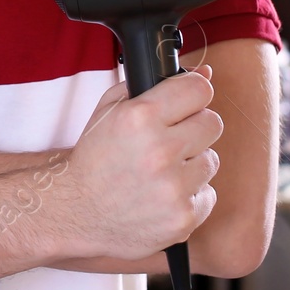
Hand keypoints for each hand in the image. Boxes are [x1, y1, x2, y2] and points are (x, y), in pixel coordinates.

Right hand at [57, 64, 221, 261]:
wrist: (76, 211)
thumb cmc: (95, 158)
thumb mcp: (110, 110)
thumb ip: (154, 85)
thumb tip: (205, 72)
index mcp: (140, 117)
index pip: (200, 90)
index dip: (193, 94)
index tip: (186, 103)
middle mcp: (160, 151)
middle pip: (212, 123)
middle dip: (194, 128)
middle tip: (171, 139)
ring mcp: (173, 188)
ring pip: (211, 160)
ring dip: (191, 164)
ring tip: (161, 172)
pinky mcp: (183, 217)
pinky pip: (208, 194)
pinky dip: (190, 195)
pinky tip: (163, 195)